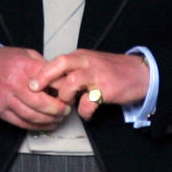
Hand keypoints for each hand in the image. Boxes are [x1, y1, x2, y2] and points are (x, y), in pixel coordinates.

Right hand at [0, 46, 71, 130]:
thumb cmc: (5, 61)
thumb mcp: (27, 54)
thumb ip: (44, 65)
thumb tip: (62, 77)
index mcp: (25, 67)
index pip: (50, 81)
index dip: (63, 89)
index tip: (71, 92)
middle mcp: (15, 84)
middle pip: (42, 103)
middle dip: (58, 109)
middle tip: (67, 109)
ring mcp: (7, 99)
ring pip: (32, 116)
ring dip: (49, 120)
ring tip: (59, 118)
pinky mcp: (1, 111)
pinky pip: (21, 122)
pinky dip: (36, 126)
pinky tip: (47, 125)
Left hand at [30, 50, 150, 119]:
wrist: (141, 73)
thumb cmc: (114, 71)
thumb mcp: (91, 64)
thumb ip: (73, 71)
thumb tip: (51, 83)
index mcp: (82, 56)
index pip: (57, 60)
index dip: (42, 72)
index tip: (30, 83)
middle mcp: (88, 62)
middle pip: (61, 64)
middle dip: (45, 78)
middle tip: (35, 90)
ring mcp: (98, 75)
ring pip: (71, 82)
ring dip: (65, 96)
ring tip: (68, 105)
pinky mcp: (107, 89)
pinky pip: (88, 104)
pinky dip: (84, 113)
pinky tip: (88, 114)